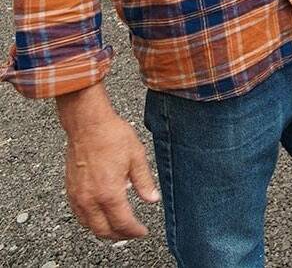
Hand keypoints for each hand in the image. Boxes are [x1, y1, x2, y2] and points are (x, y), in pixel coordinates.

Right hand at [64, 112, 159, 239]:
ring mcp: (78, 196)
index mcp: (109, 193)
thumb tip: (152, 199)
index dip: (135, 231)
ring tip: (118, 227)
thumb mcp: (136, 156)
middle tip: (132, 233)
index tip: (143, 231)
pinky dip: (91, 221)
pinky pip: (79, 215)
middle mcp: (90, 199)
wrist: (88, 124)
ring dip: (104, 231)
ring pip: (89, 226)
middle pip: (103, 231)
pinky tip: (100, 215)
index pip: (123, 223)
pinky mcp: (70, 190)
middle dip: (120, 236)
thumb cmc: (112, 136)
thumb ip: (144, 181)